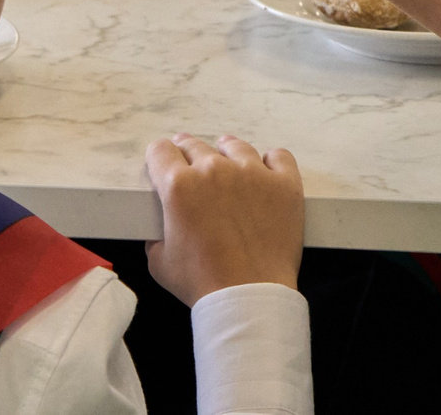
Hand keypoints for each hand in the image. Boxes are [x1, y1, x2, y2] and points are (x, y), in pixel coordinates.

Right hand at [144, 133, 303, 304]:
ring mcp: (252, 173)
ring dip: (227, 151)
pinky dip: (271, 162)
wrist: (249, 295)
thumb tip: (162, 228)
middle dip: (188, 153)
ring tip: (227, 158)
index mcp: (178, 186)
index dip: (159, 157)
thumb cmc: (202, 282)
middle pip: (195, 144)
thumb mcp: (159, 263)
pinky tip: (266, 170)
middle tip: (191, 164)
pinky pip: (278, 156)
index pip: (161, 151)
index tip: (163, 163)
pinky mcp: (284, 183)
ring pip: (235, 146)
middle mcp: (214, 170)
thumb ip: (156, 236)